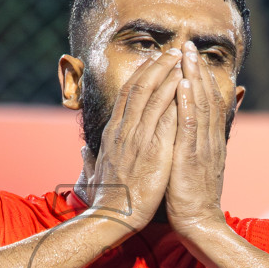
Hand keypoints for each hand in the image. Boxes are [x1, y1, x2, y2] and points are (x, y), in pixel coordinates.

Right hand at [80, 48, 182, 228]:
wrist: (114, 215)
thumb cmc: (109, 198)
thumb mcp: (97, 172)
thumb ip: (92, 158)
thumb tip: (84, 150)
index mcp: (113, 133)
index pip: (127, 95)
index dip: (141, 75)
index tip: (153, 62)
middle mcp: (124, 129)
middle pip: (139, 87)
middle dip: (157, 65)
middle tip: (173, 51)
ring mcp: (137, 136)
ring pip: (151, 94)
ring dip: (167, 72)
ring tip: (182, 58)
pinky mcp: (152, 148)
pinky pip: (164, 114)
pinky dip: (173, 94)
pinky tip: (184, 82)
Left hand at [164, 40, 228, 235]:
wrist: (198, 223)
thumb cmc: (191, 197)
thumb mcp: (195, 164)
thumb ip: (194, 144)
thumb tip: (190, 129)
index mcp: (208, 140)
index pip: (207, 102)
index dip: (200, 78)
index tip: (191, 57)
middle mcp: (209, 138)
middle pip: (205, 97)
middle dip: (197, 70)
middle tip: (189, 45)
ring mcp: (202, 146)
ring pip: (200, 105)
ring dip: (194, 78)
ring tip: (187, 55)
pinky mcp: (192, 157)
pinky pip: (190, 125)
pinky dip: (187, 103)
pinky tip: (183, 85)